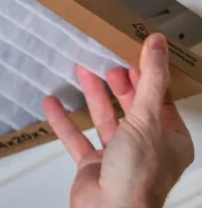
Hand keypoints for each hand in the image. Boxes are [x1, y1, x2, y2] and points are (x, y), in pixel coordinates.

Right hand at [43, 34, 194, 207]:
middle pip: (131, 107)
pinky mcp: (92, 166)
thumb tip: (157, 45)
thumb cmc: (137, 175)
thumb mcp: (147, 118)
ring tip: (81, 70)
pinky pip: (77, 138)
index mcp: (169, 139)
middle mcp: (145, 148)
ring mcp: (117, 157)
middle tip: (106, 60)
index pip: (160, 100)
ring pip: (104, 119)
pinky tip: (53, 103)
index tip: (133, 54)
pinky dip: (64, 121)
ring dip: (92, 95)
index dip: (147, 76)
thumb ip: (150, 80)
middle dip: (117, 83)